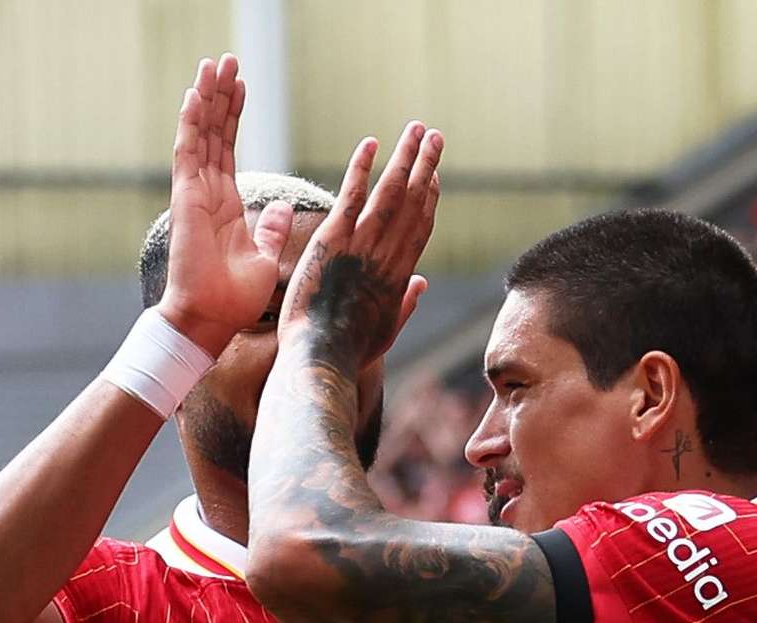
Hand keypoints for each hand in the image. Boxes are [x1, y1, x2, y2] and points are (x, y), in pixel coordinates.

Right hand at [151, 57, 272, 347]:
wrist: (208, 321)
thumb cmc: (233, 300)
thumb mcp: (265, 258)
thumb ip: (272, 228)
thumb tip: (285, 207)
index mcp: (226, 204)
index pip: (228, 148)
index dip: (234, 115)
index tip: (241, 85)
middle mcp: (207, 193)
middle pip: (214, 133)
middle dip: (221, 96)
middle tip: (226, 60)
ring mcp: (194, 194)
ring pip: (200, 135)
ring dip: (207, 99)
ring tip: (214, 64)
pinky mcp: (185, 199)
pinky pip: (188, 153)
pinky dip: (192, 123)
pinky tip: (196, 94)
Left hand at [277, 123, 440, 372]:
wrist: (322, 358)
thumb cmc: (348, 352)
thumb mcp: (387, 332)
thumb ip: (406, 304)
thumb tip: (422, 284)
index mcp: (399, 276)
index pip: (420, 227)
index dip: (429, 198)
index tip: (434, 176)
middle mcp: (388, 254)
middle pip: (414, 201)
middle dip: (426, 166)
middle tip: (435, 137)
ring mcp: (363, 244)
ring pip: (391, 191)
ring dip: (406, 157)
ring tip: (416, 129)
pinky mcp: (335, 239)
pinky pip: (352, 194)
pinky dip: (362, 167)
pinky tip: (371, 143)